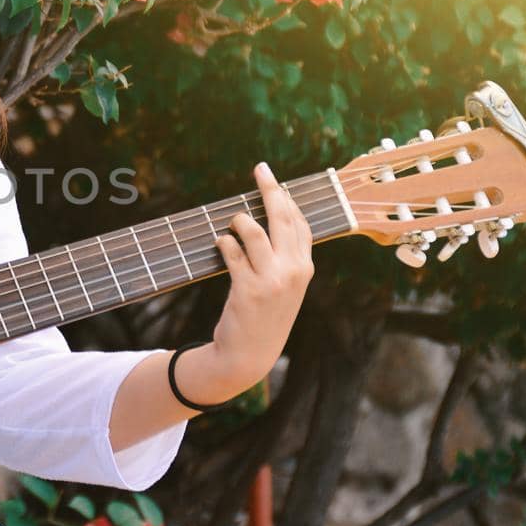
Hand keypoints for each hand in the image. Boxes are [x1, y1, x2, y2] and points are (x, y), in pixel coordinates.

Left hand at [209, 162, 314, 395]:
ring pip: (254, 230)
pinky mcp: (248, 289)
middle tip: (260, 169)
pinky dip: (224, 242)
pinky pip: (232, 251)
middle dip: (270, 189)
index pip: (301, 225)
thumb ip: (283, 258)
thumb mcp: (284, 288)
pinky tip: (221, 243)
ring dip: (239, 220)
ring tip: (233, 221)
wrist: (249, 356)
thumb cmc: (264, 317)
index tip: (277, 181)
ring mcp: (272, 280)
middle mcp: (293, 271)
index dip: (289, 199)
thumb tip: (268, 221)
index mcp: (305, 269)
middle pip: (282, 218)